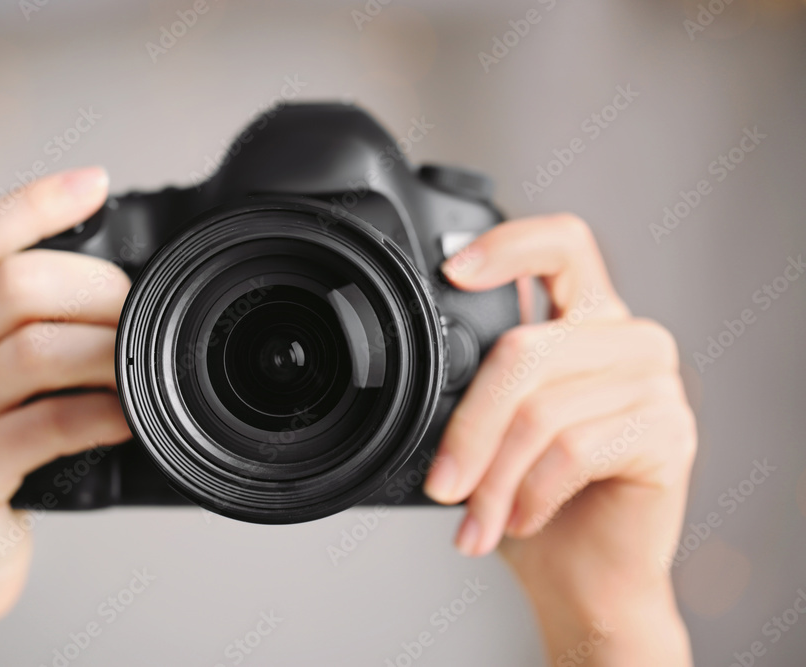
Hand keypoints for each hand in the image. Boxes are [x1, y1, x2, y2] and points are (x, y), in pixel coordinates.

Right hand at [0, 167, 132, 665]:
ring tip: (142, 360)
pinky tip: (129, 415)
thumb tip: (121, 291)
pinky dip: (100, 413)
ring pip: (34, 349)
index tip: (97, 183)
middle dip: (97, 287)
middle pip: (15, 283)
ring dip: (108, 349)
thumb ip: (30, 330)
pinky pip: (45, 426)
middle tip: (139, 310)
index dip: (35, 202)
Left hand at [423, 214, 695, 664]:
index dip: (507, 244)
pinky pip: (574, 450)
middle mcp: (628, 338)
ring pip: (542, 410)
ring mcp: (655, 381)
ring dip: (493, 478)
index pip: (561, 245)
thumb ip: (481, 384)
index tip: (451, 273)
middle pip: (525, 350)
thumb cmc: (535, 500)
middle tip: (443, 485)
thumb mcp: (497, 428)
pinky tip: (521, 519)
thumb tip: (419, 370)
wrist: (586, 579)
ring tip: (477, 518)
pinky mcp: (670, 432)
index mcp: (586, 320)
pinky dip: (530, 493)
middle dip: (469, 429)